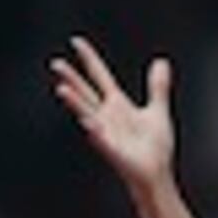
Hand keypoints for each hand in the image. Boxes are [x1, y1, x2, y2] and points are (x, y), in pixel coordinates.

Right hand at [51, 37, 177, 188]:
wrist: (156, 175)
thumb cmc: (155, 148)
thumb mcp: (158, 110)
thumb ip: (158, 87)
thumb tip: (161, 62)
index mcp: (116, 105)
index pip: (98, 76)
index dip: (88, 58)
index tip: (76, 41)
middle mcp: (106, 116)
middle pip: (85, 92)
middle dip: (71, 78)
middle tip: (55, 63)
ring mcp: (106, 133)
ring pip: (86, 112)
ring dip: (74, 101)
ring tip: (61, 89)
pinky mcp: (112, 150)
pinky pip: (101, 138)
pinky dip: (94, 130)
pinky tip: (88, 121)